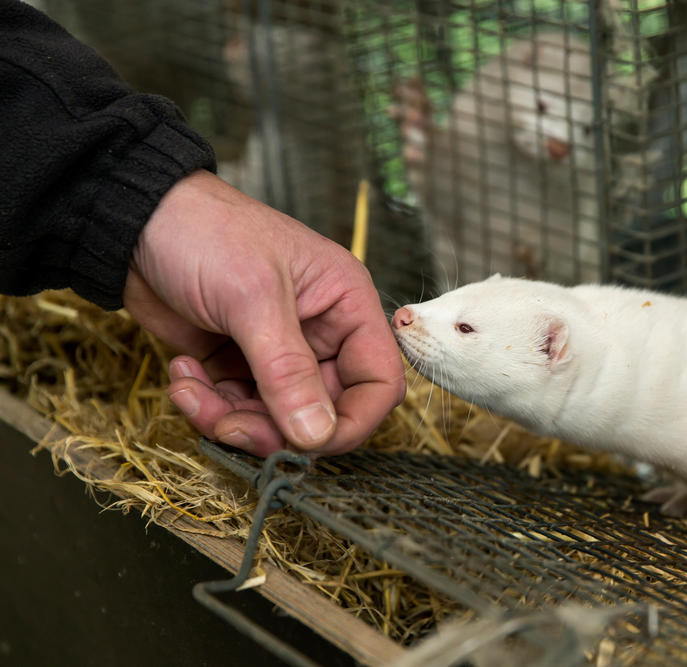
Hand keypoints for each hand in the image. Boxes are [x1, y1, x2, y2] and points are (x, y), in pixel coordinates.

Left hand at [124, 170, 405, 455]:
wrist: (134, 219)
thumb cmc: (207, 232)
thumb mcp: (252, 298)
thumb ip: (287, 371)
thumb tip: (317, 436)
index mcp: (346, 305)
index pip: (379, 381)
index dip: (353, 420)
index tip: (307, 440)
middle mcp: (321, 333)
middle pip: (323, 411)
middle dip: (275, 428)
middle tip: (229, 425)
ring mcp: (278, 352)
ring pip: (275, 418)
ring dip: (230, 418)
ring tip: (189, 391)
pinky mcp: (237, 364)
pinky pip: (236, 407)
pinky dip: (207, 405)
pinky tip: (182, 374)